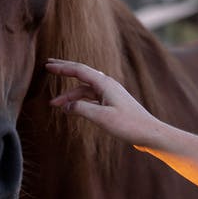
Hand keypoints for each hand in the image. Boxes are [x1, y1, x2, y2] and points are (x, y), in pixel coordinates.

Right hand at [46, 59, 163, 147]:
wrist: (150, 133)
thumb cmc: (129, 125)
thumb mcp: (102, 117)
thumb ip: (81, 109)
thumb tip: (66, 106)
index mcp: (104, 83)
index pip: (79, 70)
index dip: (62, 68)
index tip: (47, 65)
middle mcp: (106, 84)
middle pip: (81, 74)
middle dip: (64, 70)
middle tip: (48, 66)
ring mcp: (109, 93)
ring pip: (84, 89)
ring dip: (69, 95)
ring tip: (54, 104)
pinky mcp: (111, 102)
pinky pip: (90, 97)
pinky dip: (78, 101)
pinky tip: (71, 108)